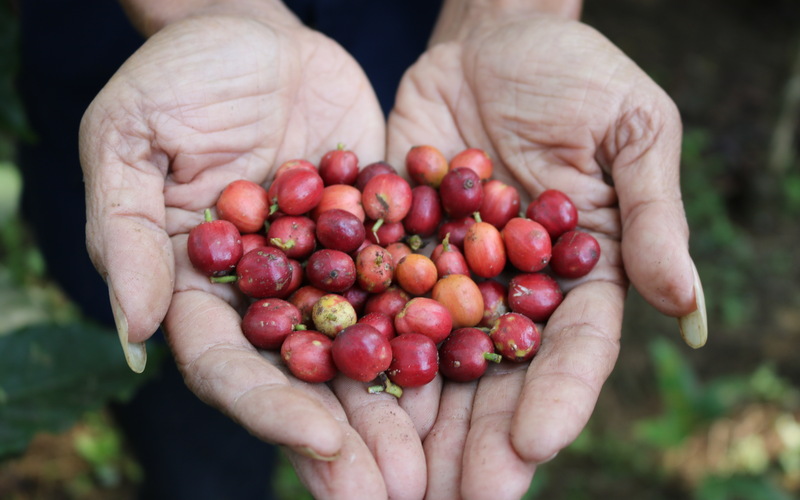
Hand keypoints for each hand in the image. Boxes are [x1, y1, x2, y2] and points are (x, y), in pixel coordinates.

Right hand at [80, 8, 427, 498]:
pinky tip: (486, 368)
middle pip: (307, 382)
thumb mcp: (130, 137)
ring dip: (406, 409)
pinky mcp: (381, 240)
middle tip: (398, 496)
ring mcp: (330, 275)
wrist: (259, 35)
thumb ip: (124, 232)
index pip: (232, 368)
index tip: (323, 441)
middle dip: (351, 441)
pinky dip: (444, 330)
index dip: (272, 409)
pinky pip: (414, 290)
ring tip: (451, 464)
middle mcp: (271, 299)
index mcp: (204, 292)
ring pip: (369, 351)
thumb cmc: (180, 77)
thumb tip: (133, 330)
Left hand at [387, 12, 705, 498]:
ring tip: (391, 479)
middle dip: (480, 443)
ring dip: (413, 422)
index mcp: (579, 276)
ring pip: (432, 361)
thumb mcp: (632, 131)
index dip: (559, 399)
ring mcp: (449, 277)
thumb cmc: (578, 75)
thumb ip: (652, 217)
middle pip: (499, 379)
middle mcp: (511, 292)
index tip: (533, 446)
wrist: (494, 42)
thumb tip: (685, 305)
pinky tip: (333, 396)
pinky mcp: (394, 249)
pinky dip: (356, 347)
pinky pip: (375, 303)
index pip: (575, 352)